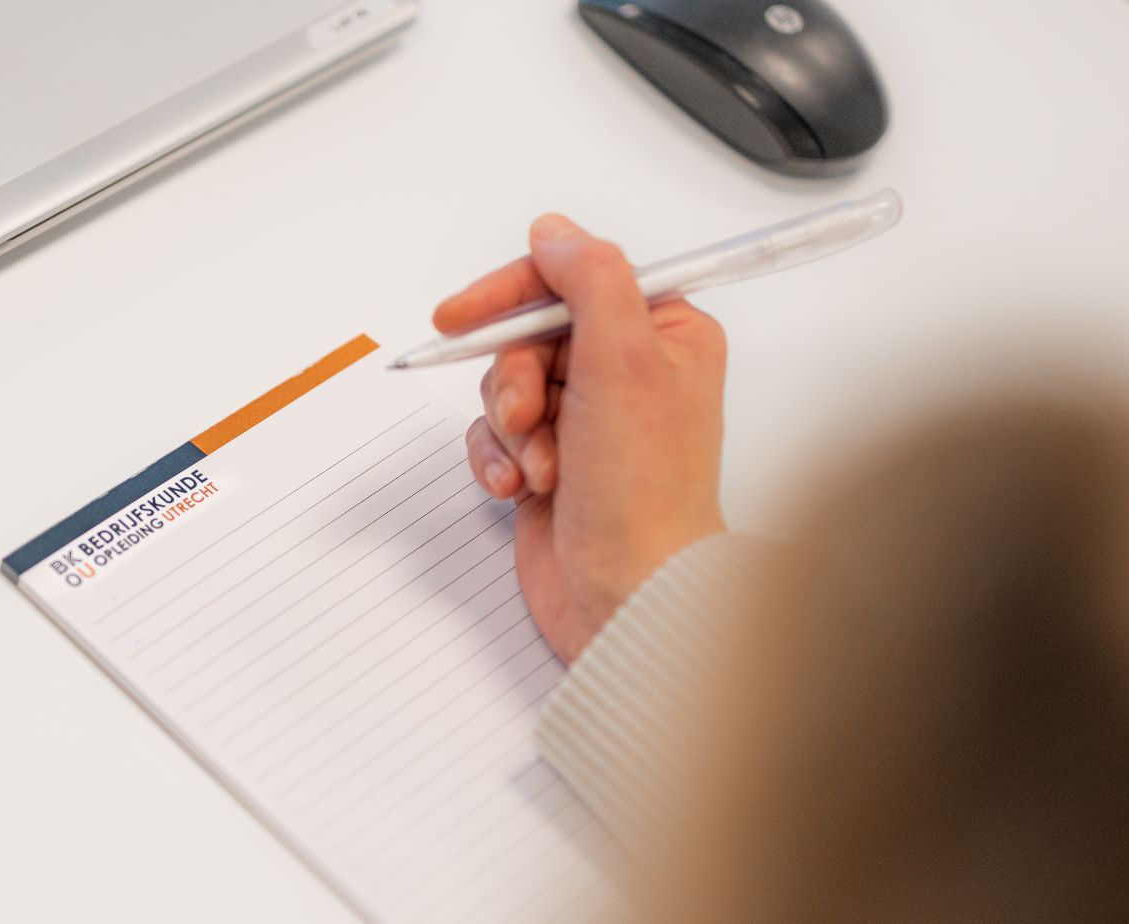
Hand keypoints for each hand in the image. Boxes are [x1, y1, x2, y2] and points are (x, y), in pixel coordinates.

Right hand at [434, 214, 728, 662]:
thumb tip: (554, 234)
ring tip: (540, 464)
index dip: (514, 293)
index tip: (463, 315)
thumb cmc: (646, 495)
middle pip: (530, 333)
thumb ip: (589, 279)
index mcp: (665, 335)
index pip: (573, 277)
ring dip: (510, 426)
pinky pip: (495, 435)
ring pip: (505, 384)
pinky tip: (520, 487)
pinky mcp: (553, 462)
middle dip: (514, 378)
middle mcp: (629, 372)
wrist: (629, 596)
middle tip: (527, 413)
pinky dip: (499, 458)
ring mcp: (587, 420)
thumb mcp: (623, 361)